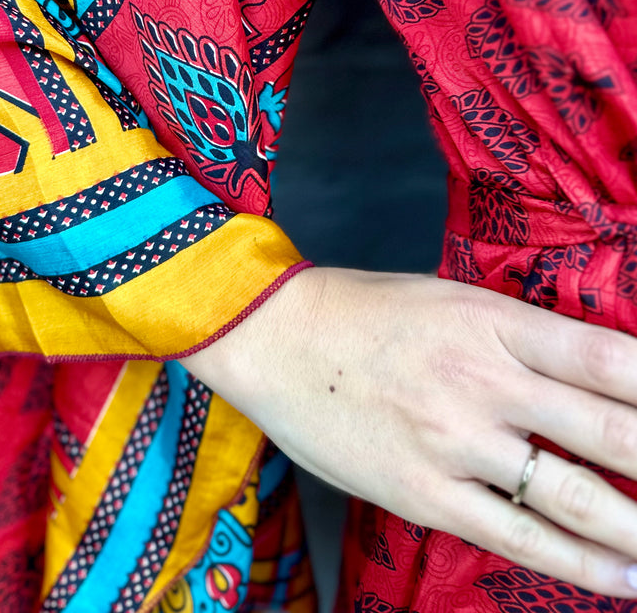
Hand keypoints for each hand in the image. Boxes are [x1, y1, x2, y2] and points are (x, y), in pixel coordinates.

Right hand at [185, 267, 636, 597]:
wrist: (275, 337)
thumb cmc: (366, 311)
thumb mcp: (454, 298)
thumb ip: (524, 335)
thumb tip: (600, 376)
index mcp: (494, 321)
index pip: (610, 359)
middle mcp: (484, 381)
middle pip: (609, 431)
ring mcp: (455, 442)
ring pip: (576, 496)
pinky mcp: (426, 494)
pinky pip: (518, 538)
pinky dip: (581, 565)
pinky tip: (622, 579)